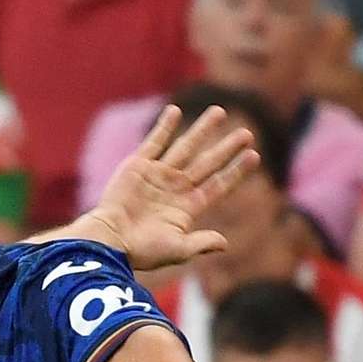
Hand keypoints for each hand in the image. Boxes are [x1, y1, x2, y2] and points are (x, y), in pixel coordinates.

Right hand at [62, 104, 261, 271]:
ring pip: (186, 147)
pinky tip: (176, 111)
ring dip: (203, 130)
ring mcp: (157, 175)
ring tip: (220, 111)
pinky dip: (165, 127)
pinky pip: (155, 142)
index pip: (218, 185)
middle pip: (207, 163)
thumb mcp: (177, 250)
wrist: (109, 240)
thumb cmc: (141, 250)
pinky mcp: (137, 166)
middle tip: (246, 133)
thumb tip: (224, 243)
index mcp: (187, 208)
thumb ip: (200, 243)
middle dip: (226, 148)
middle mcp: (175, 188)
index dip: (236, 171)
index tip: (254, 156)